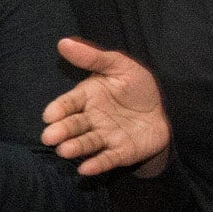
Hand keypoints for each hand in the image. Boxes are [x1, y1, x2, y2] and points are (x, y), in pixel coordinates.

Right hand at [42, 38, 172, 176]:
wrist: (163, 110)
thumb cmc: (136, 86)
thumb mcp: (118, 65)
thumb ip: (93, 58)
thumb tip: (63, 42)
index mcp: (88, 97)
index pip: (69, 103)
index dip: (59, 109)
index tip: (49, 115)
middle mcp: (92, 119)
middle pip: (74, 125)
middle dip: (61, 131)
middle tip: (49, 137)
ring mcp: (105, 137)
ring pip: (87, 142)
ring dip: (75, 147)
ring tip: (64, 151)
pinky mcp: (120, 152)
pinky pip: (107, 158)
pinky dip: (97, 164)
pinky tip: (86, 169)